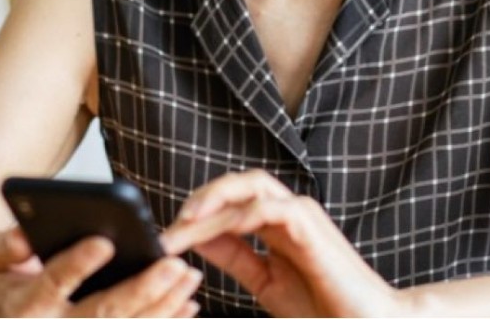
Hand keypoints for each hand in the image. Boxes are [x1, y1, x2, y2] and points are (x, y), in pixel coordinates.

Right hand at [0, 226, 202, 316]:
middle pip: (100, 314)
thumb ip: (4, 247)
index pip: (51, 283)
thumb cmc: (1, 279)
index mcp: (22, 304)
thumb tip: (23, 240)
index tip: (104, 242)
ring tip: (189, 278)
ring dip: (163, 307)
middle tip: (173, 265)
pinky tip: (187, 306)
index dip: (77, 265)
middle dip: (141, 290)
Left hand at [160, 170, 398, 316]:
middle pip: (239, 184)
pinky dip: (244, 213)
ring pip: (252, 187)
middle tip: (173, 225)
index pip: (231, 202)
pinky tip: (223, 229)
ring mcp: (301, 215)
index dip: (197, 213)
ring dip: (215, 200)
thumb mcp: (264, 281)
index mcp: (277, 224)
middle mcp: (289, 212)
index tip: (167, 238)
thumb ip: (235, 257)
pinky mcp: (310, 226)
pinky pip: (272, 207)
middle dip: (202, 198)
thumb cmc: (322, 307)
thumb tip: (198, 240)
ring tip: (188, 221)